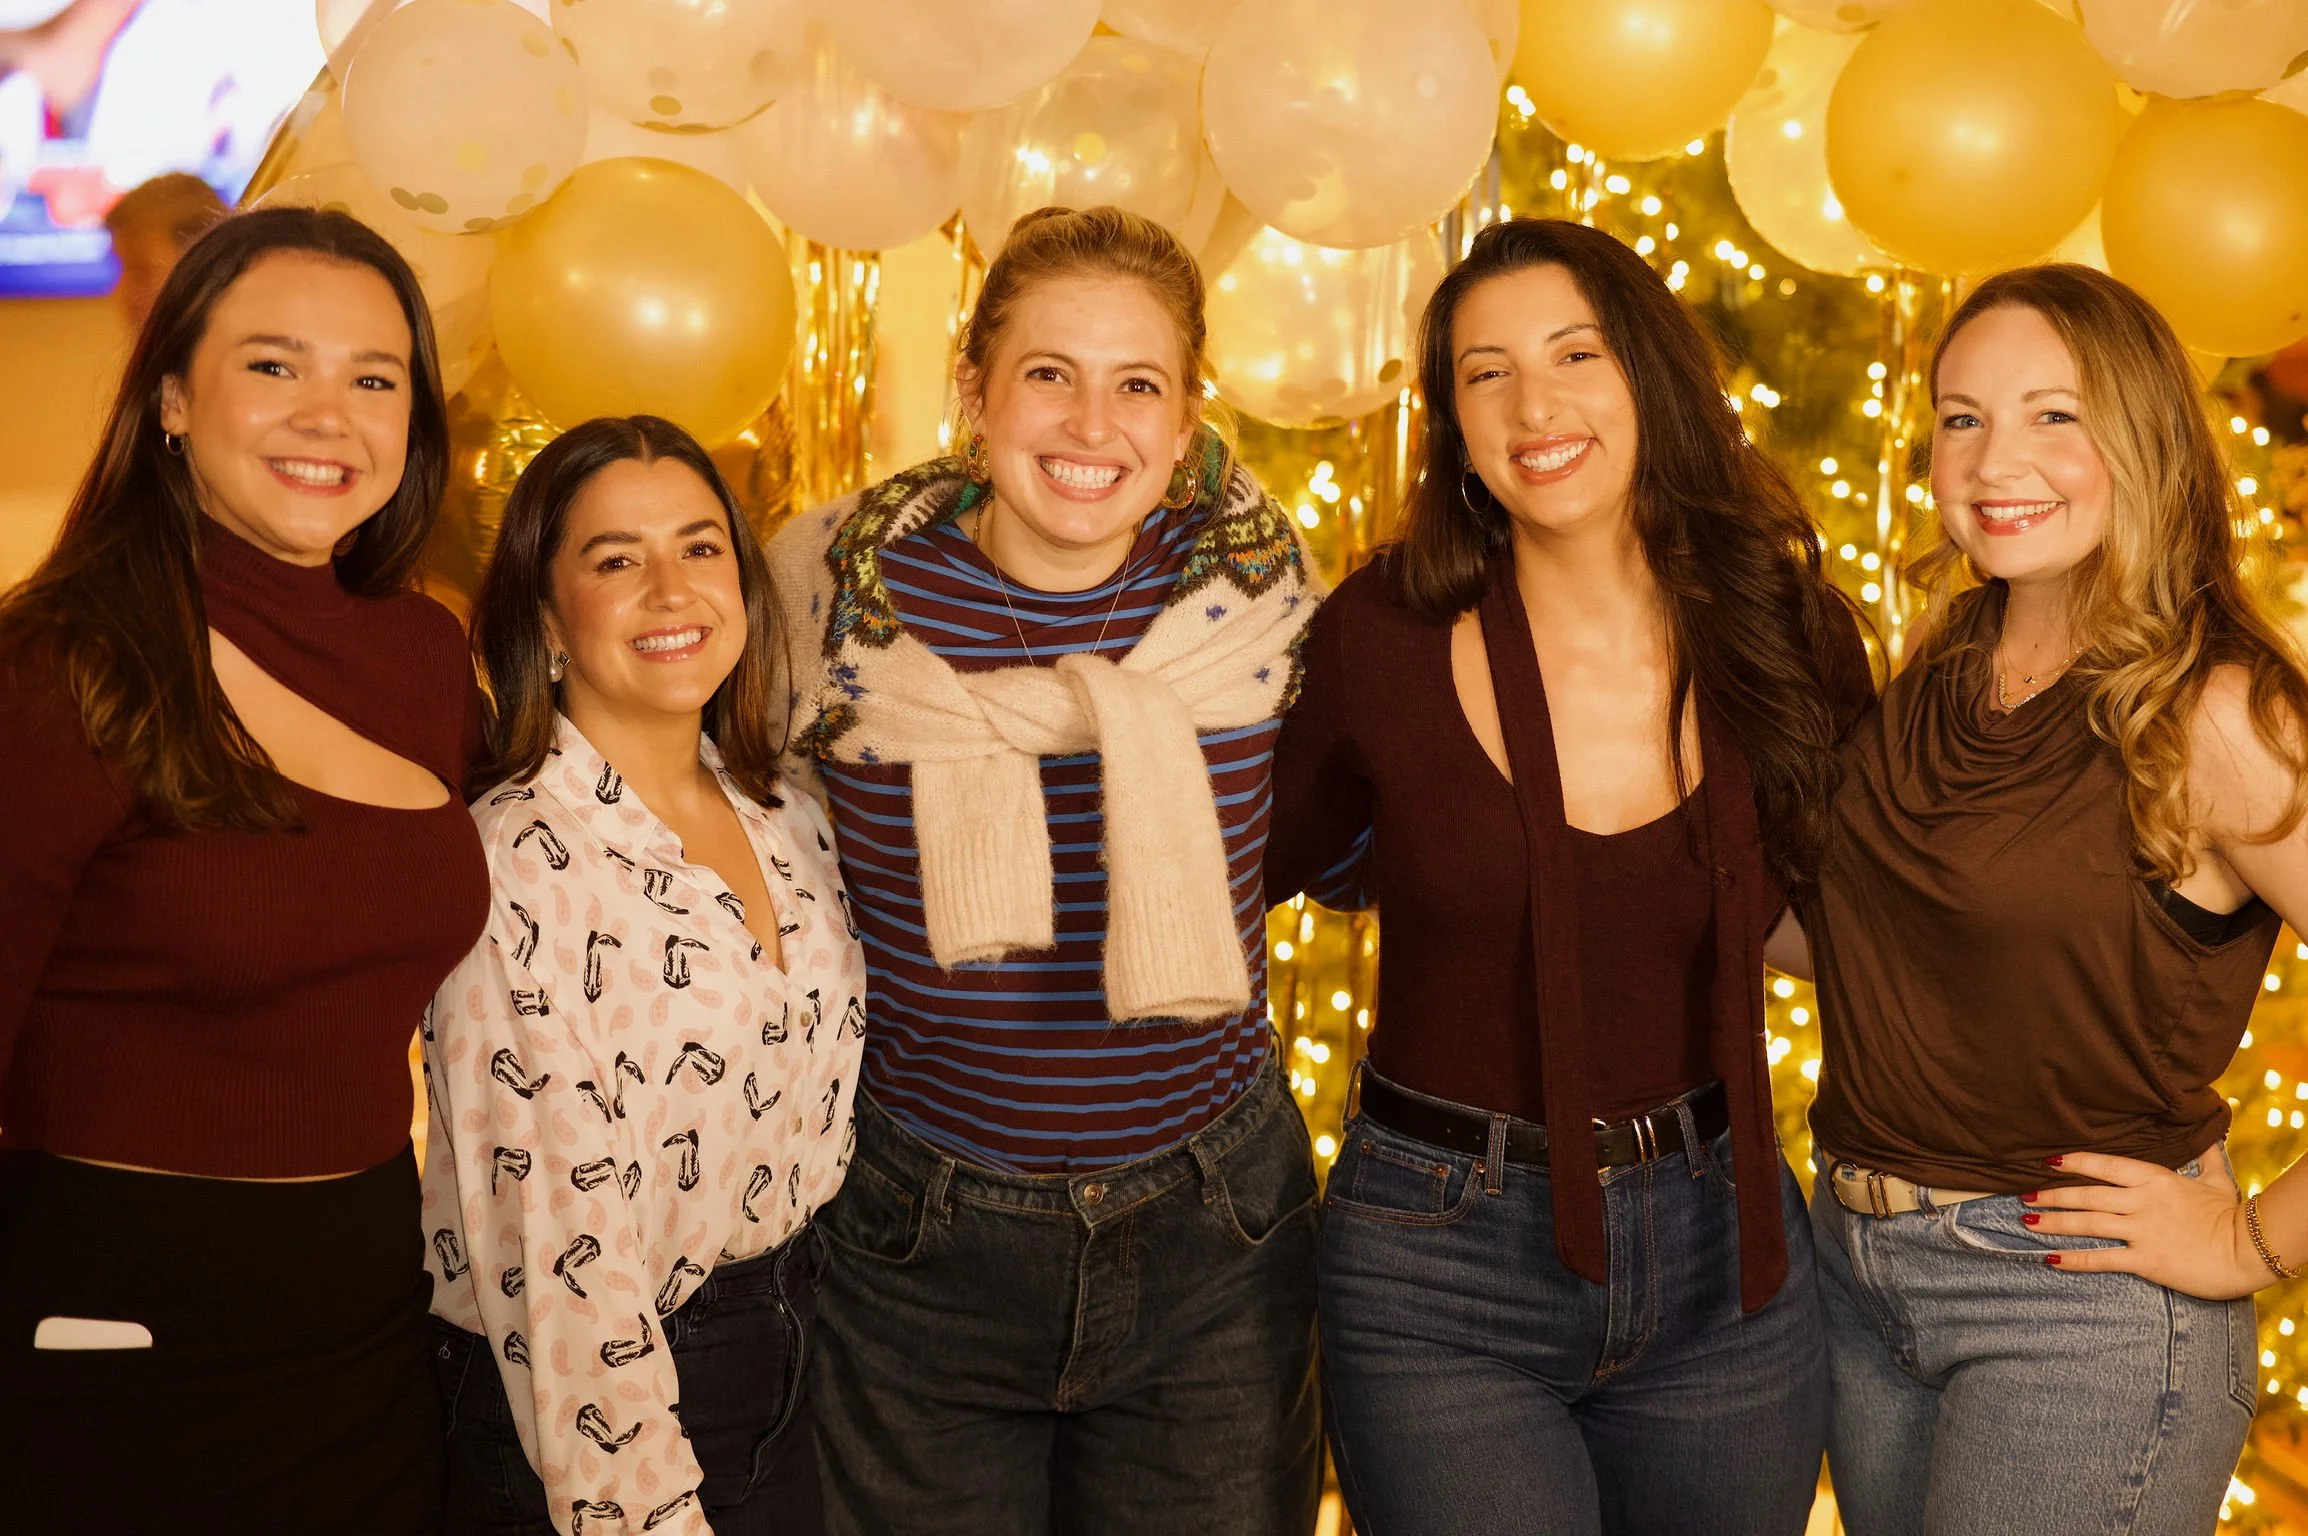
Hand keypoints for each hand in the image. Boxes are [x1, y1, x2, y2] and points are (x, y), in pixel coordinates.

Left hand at [2024, 1147, 2268, 1300]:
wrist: (2249, 1250)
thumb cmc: (2232, 1215)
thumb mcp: (2218, 1179)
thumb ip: (2205, 1155)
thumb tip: (2209, 1130)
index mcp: (2155, 1179)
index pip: (2104, 1165)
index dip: (2073, 1162)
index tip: (2047, 1161)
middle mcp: (2142, 1202)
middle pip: (2086, 1195)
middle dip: (2052, 1195)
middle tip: (2024, 1196)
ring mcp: (2142, 1231)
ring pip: (2087, 1224)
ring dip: (2054, 1223)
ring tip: (2027, 1222)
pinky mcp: (2146, 1260)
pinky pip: (2102, 1259)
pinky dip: (2074, 1259)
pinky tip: (2051, 1259)